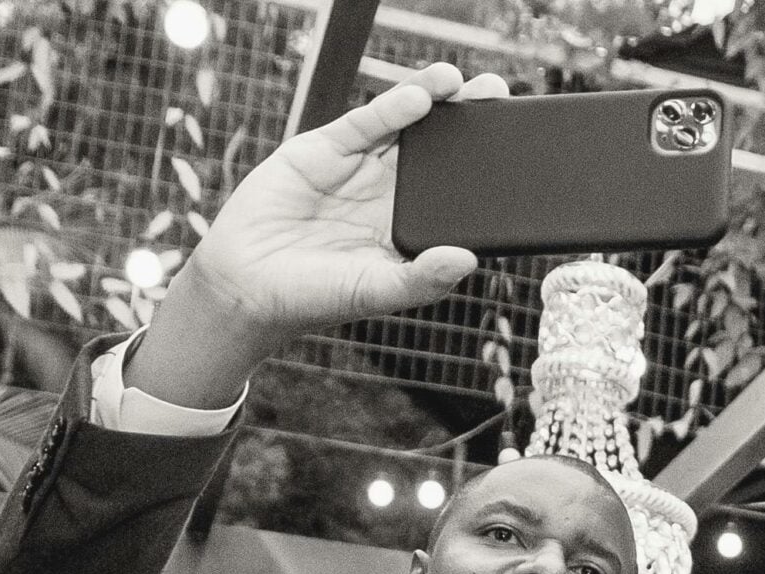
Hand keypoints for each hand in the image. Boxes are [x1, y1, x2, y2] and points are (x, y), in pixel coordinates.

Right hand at [124, 63, 505, 406]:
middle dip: (469, 123)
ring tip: (465, 84)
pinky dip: (391, 108)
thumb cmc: (314, 297)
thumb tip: (467, 259)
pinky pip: (364, 124)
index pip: (456, 193)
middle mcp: (389, 193)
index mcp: (410, 227)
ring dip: (435, 102)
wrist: (246, 285)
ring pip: (405, 128)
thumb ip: (421, 279)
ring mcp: (358, 169)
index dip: (484, 171)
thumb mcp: (376, 292)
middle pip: (438, 151)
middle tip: (502, 96)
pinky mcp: (325, 150)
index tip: (517, 152)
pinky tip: (419, 97)